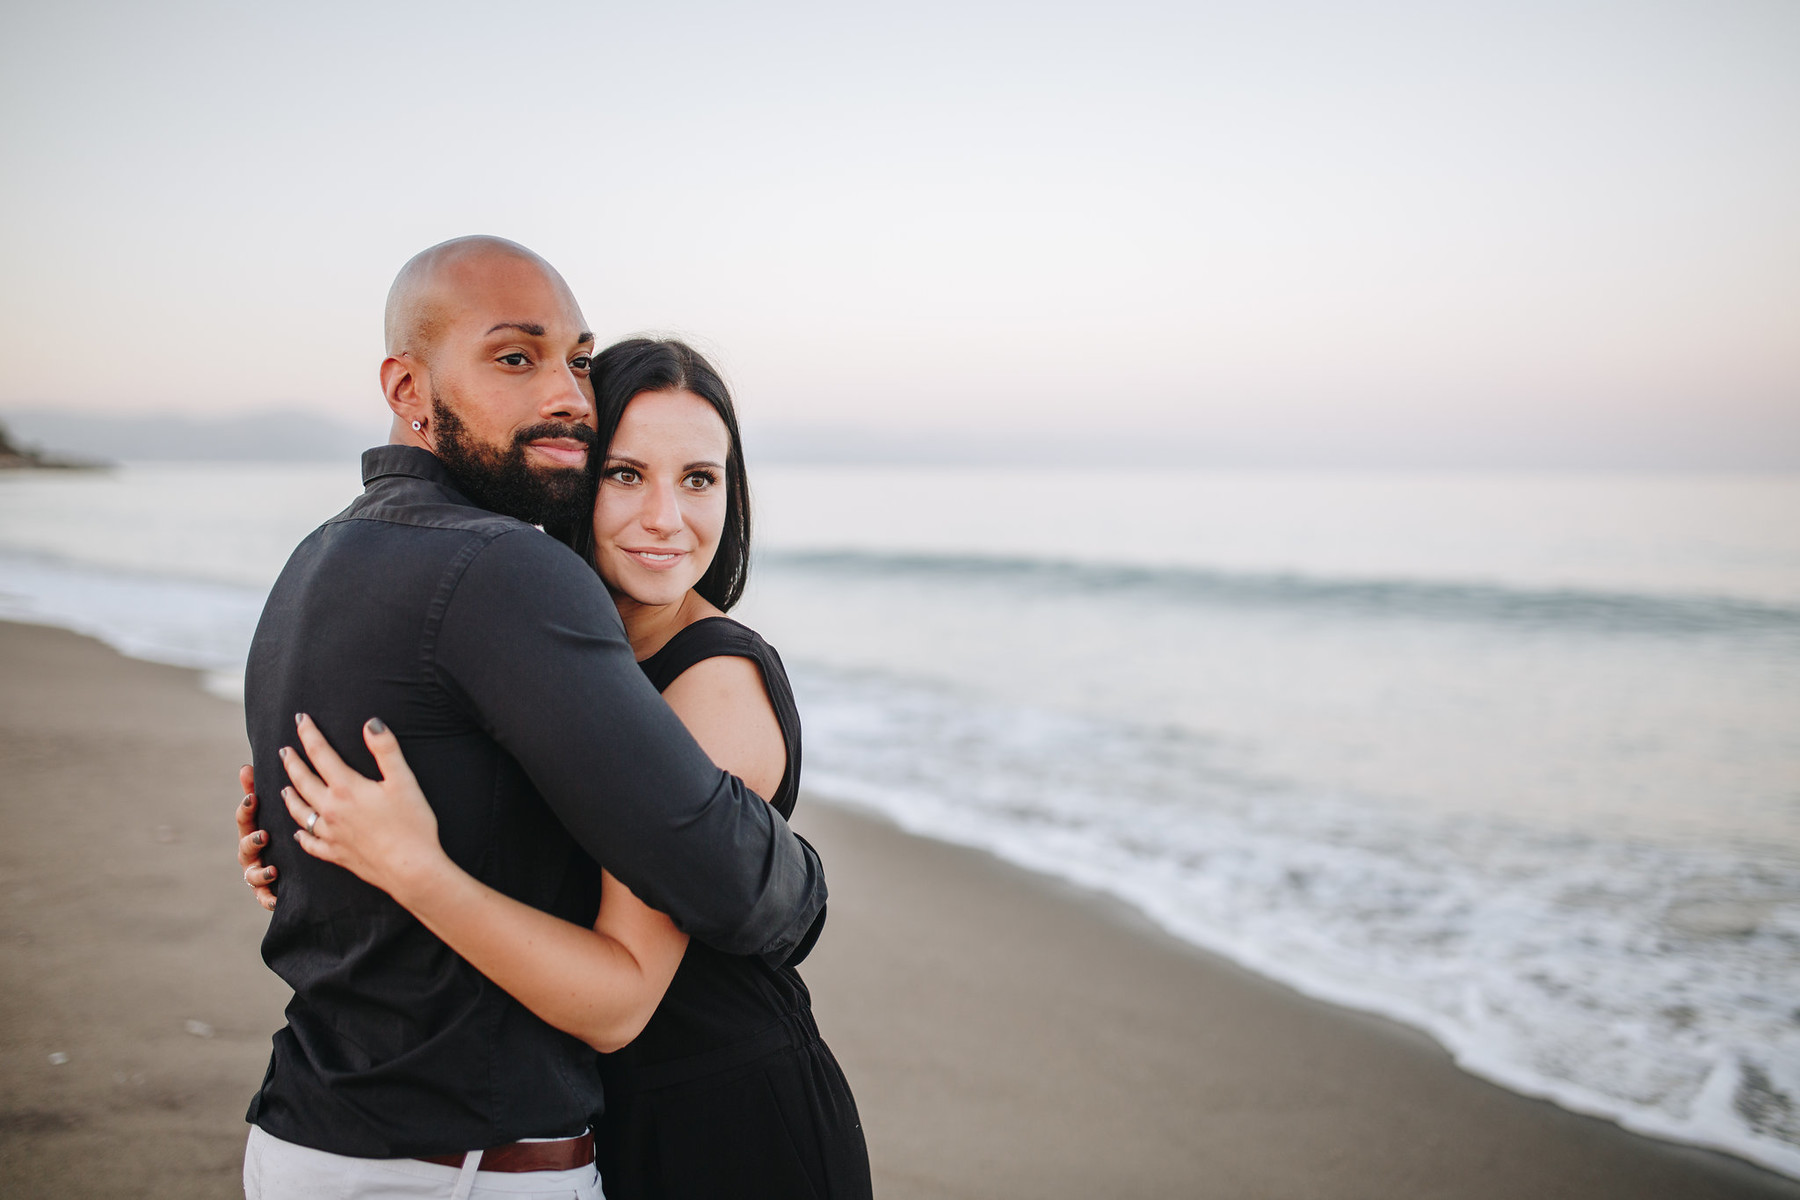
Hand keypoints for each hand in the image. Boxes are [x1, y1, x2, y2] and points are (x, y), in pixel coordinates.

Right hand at [237, 764, 276, 910]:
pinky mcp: (266, 892)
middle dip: (252, 842)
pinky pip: (264, 898)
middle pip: (245, 847)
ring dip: (260, 873)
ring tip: (273, 870)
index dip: (246, 808)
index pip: (243, 818)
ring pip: (252, 875)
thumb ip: (255, 792)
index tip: (253, 798)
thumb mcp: (269, 813)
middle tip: (264, 835)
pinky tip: (276, 898)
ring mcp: (256, 872)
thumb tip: (244, 766)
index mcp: (251, 829)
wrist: (293, 868)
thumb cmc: (276, 832)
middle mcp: (250, 853)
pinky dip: (268, 898)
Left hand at [279, 715, 448, 903]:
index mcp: (346, 788)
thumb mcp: (404, 781)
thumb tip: (371, 723)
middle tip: (284, 750)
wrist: (410, 869)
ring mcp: (330, 834)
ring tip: (283, 787)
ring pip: (300, 812)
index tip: (300, 719)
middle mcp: (331, 810)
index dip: (309, 734)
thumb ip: (386, 750)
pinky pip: (310, 844)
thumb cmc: (412, 824)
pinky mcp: (336, 854)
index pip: (320, 754)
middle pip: (302, 781)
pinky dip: (301, 836)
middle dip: (292, 763)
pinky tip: (298, 834)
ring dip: (290, 796)